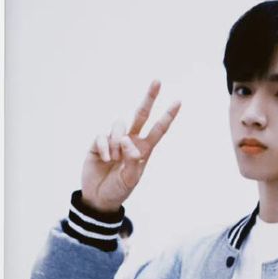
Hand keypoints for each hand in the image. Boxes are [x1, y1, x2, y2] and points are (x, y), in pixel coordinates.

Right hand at [81, 80, 180, 213]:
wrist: (99, 198)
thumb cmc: (118, 189)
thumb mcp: (130, 179)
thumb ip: (133, 161)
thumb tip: (127, 141)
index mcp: (144, 149)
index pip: (158, 129)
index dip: (168, 116)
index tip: (178, 101)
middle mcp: (130, 140)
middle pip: (141, 114)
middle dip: (149, 98)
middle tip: (158, 80)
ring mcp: (114, 140)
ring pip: (119, 125)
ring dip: (117, 142)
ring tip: (113, 159)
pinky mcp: (98, 143)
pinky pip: (102, 136)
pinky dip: (104, 147)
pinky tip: (104, 159)